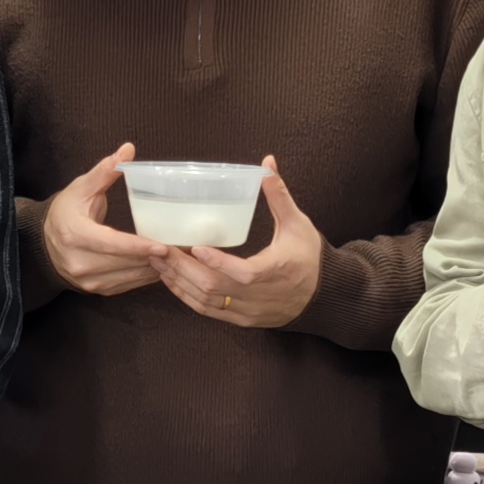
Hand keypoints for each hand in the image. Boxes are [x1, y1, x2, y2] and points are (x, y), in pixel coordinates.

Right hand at [40, 145, 163, 297]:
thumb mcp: (81, 188)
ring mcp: (88, 280)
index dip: (137, 247)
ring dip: (155, 267)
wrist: (43, 244)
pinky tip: (161, 264)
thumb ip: (105, 172)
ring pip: (130, 276)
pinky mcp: (97, 290)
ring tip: (177, 255)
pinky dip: (147, 275)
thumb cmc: (65, 212)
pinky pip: (129, 285)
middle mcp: (79, 262)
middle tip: (182, 247)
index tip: (162, 246)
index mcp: (75, 235)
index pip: (110, 244)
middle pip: (125, 262)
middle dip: (155, 256)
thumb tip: (127, 150)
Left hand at [154, 157, 324, 331]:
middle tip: (161, 250)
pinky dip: (188, 297)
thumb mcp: (298, 224)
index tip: (196, 247)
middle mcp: (260, 295)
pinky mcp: (241, 320)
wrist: (323, 297)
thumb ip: (279, 195)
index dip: (218, 263)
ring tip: (159, 263)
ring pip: (207, 302)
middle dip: (184, 269)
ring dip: (180, 283)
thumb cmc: (310, 258)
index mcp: (276, 270)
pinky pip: (208, 312)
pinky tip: (173, 281)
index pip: (244, 273)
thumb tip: (268, 163)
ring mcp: (249, 310)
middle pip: (215, 289)